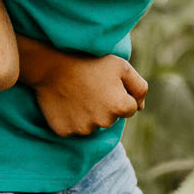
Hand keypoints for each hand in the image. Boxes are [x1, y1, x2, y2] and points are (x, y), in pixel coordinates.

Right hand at [33, 53, 147, 137]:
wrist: (52, 65)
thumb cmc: (89, 62)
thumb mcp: (121, 66)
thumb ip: (139, 87)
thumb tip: (141, 107)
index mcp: (119, 107)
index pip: (130, 108)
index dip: (120, 94)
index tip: (107, 84)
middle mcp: (102, 122)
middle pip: (111, 118)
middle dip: (106, 106)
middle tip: (91, 87)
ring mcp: (82, 129)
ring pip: (92, 125)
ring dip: (89, 113)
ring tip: (78, 93)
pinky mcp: (64, 131)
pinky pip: (73, 128)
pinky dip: (72, 118)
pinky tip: (67, 102)